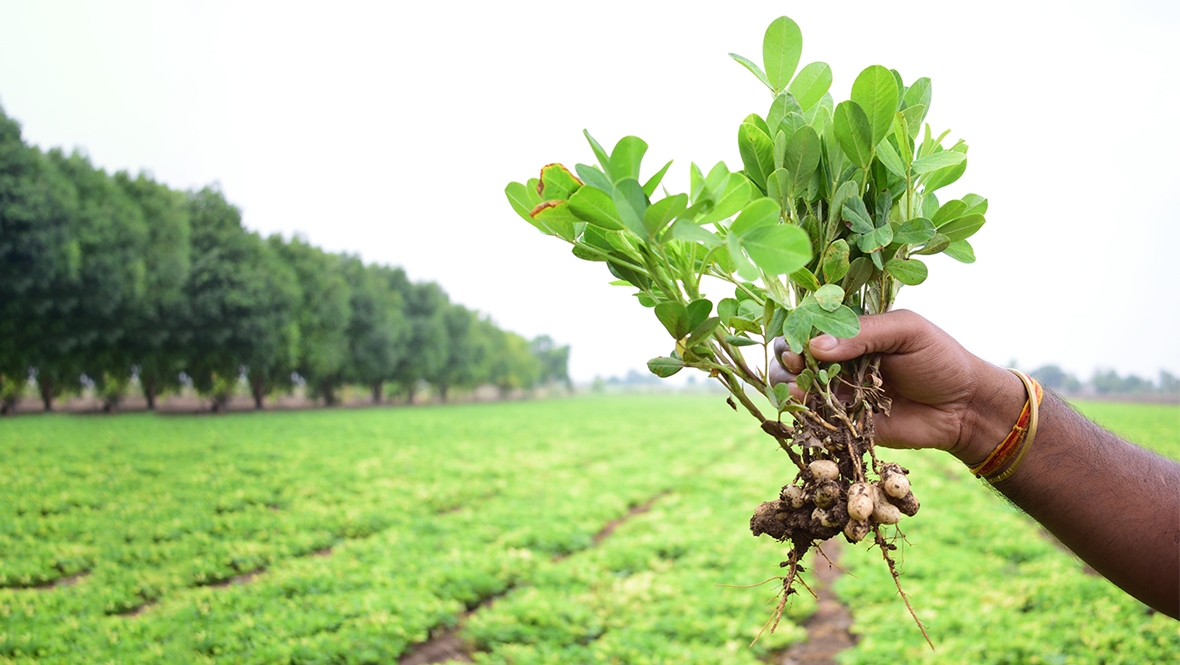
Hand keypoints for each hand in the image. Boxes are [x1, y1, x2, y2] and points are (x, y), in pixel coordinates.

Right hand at [769, 309, 1023, 465]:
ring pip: (798, 385)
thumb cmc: (940, 359)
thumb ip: (862, 334)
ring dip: (790, 382)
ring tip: (797, 382)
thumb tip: (815, 345)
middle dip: (789, 356)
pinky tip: (802, 402)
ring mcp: (840, 391)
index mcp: (853, 333)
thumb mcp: (905, 331)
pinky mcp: (844, 422)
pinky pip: (815, 417)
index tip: (797, 335)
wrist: (964, 407)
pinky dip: (802, 410)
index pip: (813, 325)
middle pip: (797, 355)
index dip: (798, 329)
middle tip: (795, 359)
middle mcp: (840, 360)